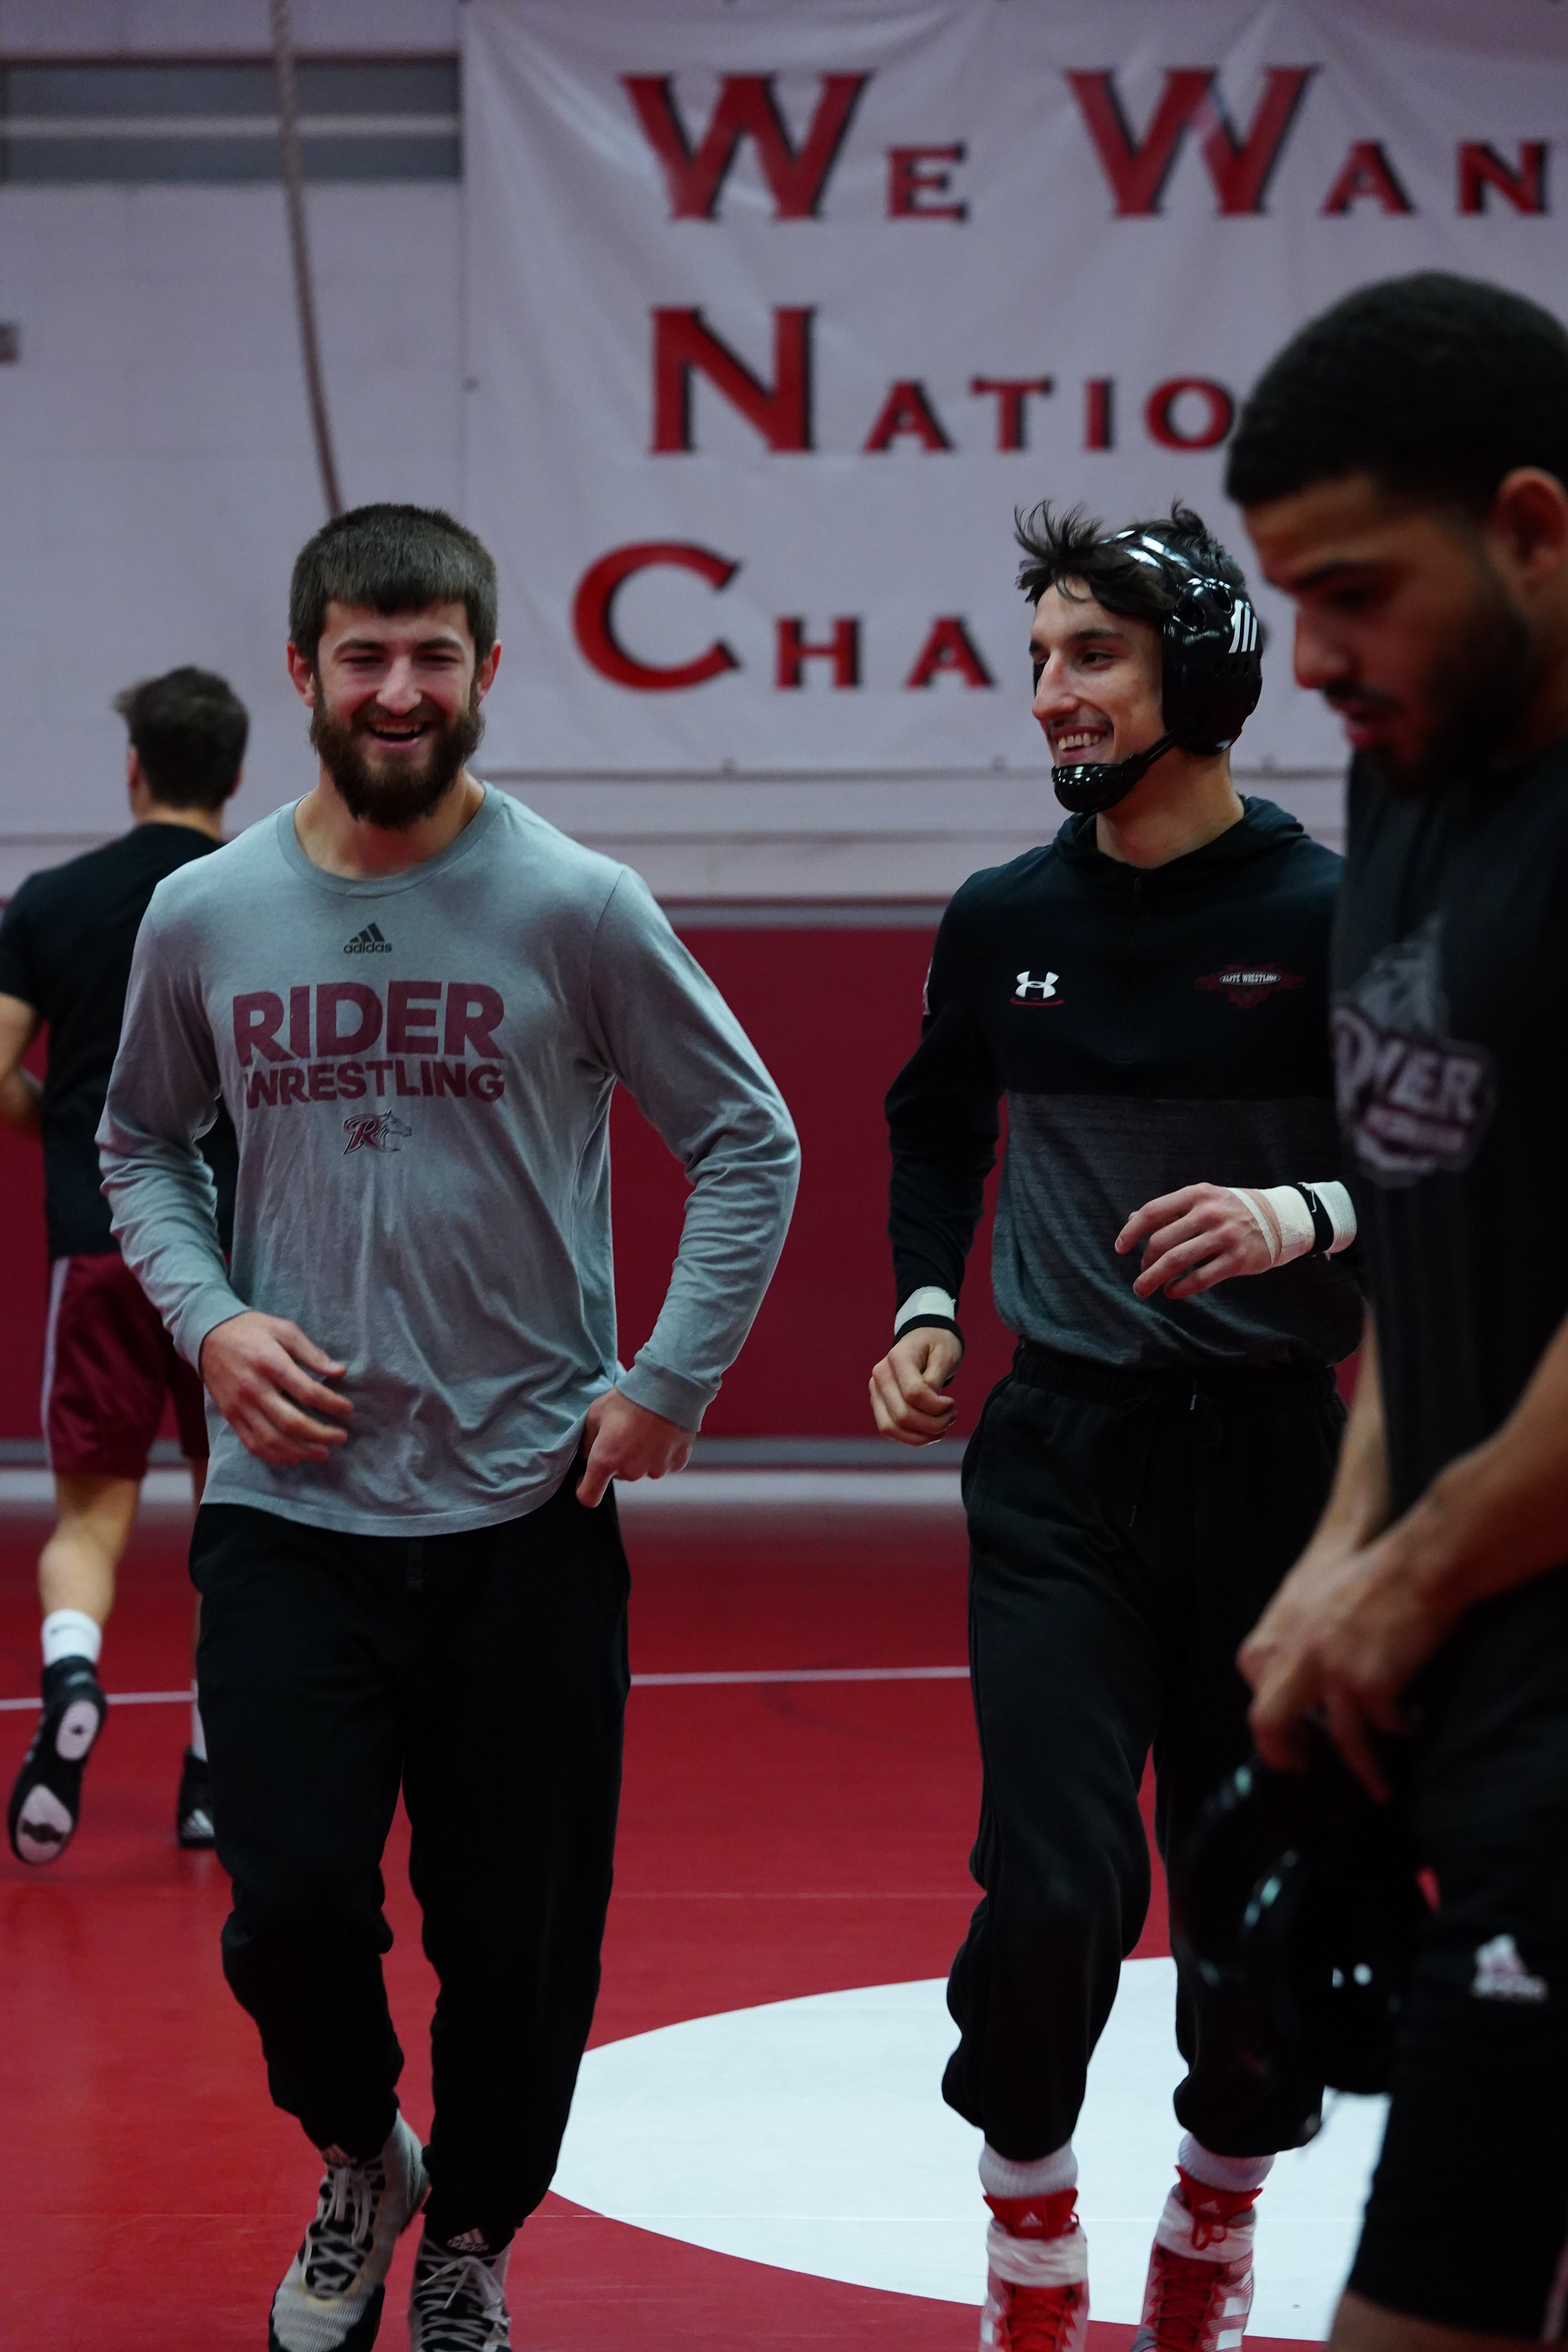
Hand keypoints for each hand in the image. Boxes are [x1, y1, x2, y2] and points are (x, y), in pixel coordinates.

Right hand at [198, 1311, 351, 1466]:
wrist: (208, 1335)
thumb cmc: (252, 1330)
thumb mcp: (284, 1329)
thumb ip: (311, 1353)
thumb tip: (340, 1371)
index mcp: (270, 1363)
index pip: (307, 1391)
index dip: (332, 1404)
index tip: (348, 1409)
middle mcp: (253, 1388)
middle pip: (291, 1422)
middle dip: (321, 1435)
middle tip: (342, 1437)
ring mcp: (240, 1406)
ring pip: (272, 1440)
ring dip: (301, 1452)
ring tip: (323, 1453)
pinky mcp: (231, 1417)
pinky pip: (253, 1445)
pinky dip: (276, 1456)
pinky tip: (295, 1457)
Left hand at [577, 1388, 692, 1506]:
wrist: (669, 1386)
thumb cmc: (629, 1397)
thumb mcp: (596, 1413)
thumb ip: (587, 1439)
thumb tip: (586, 1453)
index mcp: (605, 1460)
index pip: (589, 1496)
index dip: (584, 1488)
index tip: (585, 1478)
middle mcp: (630, 1472)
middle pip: (619, 1475)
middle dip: (618, 1459)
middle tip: (624, 1433)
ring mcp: (655, 1470)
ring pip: (642, 1469)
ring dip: (641, 1456)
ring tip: (646, 1429)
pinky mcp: (676, 1464)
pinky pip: (663, 1463)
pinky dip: (661, 1452)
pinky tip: (662, 1432)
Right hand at [869, 1327, 962, 1445]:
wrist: (923, 1338)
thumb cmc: (937, 1345)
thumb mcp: (945, 1354)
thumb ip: (936, 1379)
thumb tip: (930, 1405)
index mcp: (897, 1357)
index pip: (913, 1393)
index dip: (937, 1406)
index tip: (952, 1403)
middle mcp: (880, 1375)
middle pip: (902, 1415)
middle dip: (933, 1424)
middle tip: (952, 1416)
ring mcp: (876, 1391)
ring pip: (891, 1427)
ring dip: (921, 1436)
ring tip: (942, 1428)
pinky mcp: (878, 1404)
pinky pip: (889, 1430)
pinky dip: (911, 1438)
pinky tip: (930, 1433)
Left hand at [1115, 1182, 1278, 1299]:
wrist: (1279, 1220)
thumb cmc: (1231, 1211)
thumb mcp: (1202, 1200)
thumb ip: (1169, 1210)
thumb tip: (1131, 1220)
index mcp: (1197, 1194)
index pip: (1153, 1212)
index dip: (1131, 1232)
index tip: (1120, 1248)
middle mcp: (1209, 1213)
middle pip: (1161, 1241)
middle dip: (1145, 1263)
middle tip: (1140, 1276)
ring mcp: (1224, 1236)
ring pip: (1177, 1261)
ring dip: (1154, 1279)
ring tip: (1144, 1289)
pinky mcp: (1237, 1259)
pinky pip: (1200, 1278)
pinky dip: (1180, 1288)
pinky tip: (1171, 1292)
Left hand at [1238, 1533, 1454, 1799]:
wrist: (1419, 1565)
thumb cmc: (1378, 1576)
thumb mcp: (1320, 1595)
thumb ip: (1303, 1635)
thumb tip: (1308, 1684)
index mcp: (1285, 1629)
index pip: (1250, 1673)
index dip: (1266, 1701)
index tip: (1287, 1726)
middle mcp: (1300, 1655)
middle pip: (1268, 1720)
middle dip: (1281, 1754)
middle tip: (1300, 1770)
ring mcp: (1334, 1673)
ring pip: (1338, 1740)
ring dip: (1364, 1771)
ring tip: (1379, 1790)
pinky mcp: (1371, 1685)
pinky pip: (1384, 1727)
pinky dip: (1401, 1733)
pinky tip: (1414, 1730)